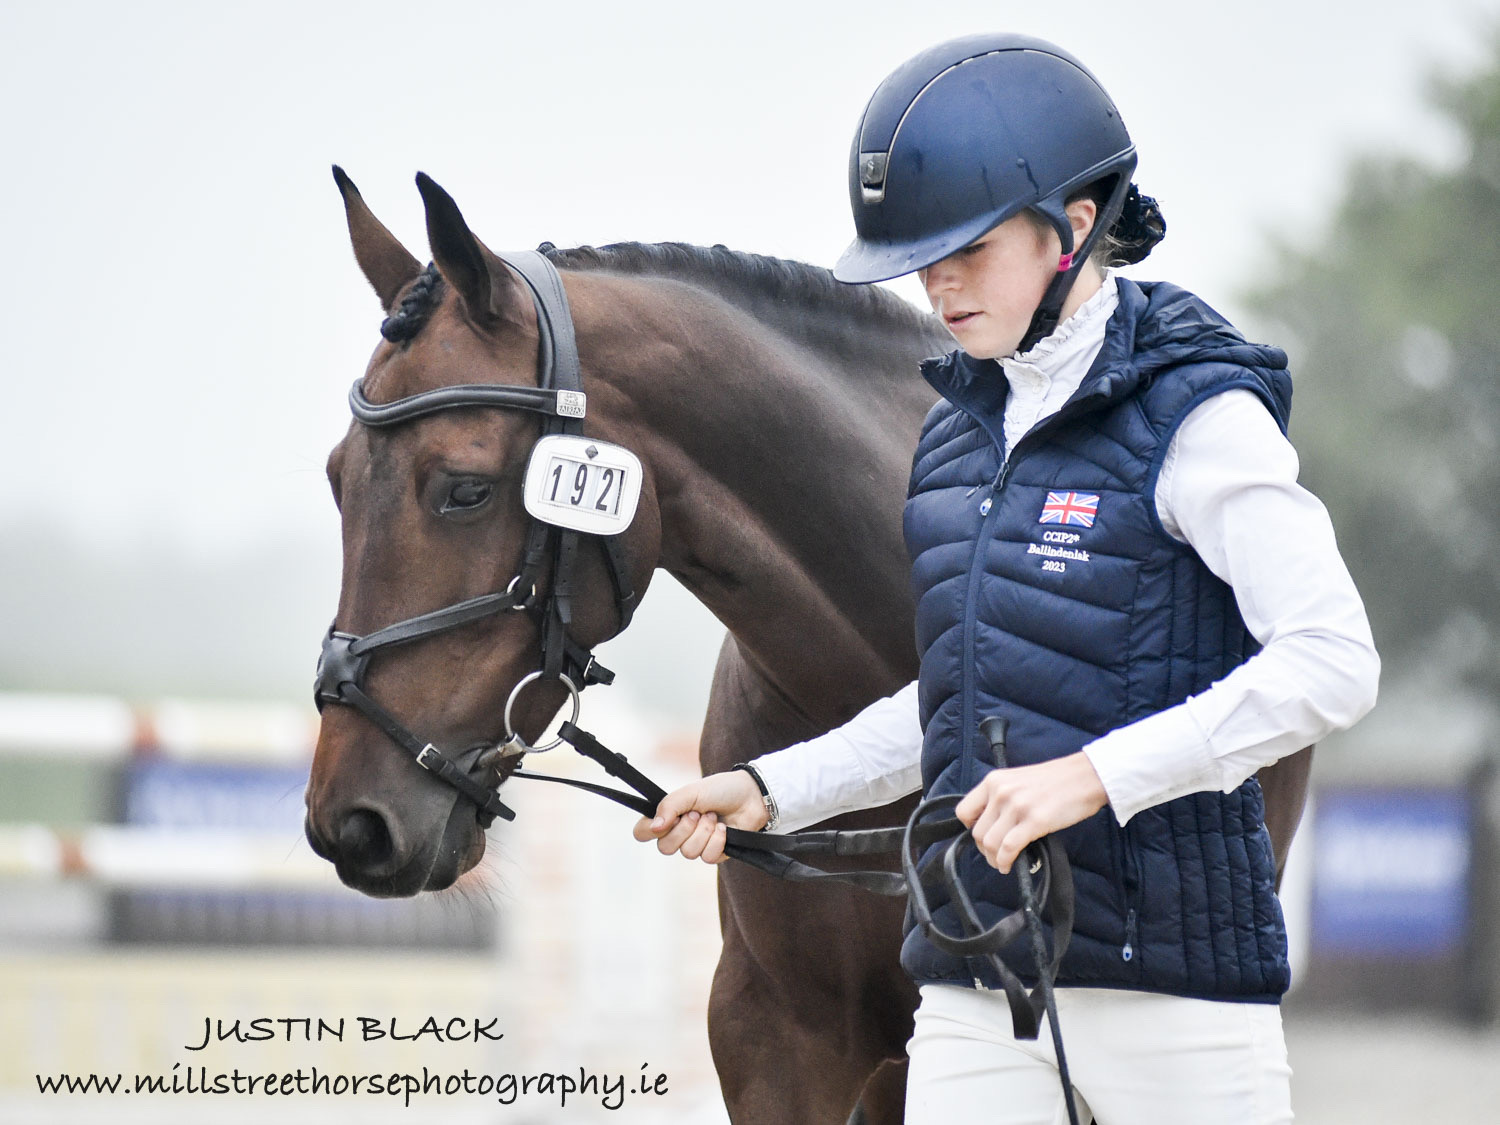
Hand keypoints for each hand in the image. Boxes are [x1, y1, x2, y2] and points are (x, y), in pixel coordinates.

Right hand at [631, 770, 766, 863]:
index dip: (647, 831)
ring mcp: (696, 844)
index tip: (664, 822)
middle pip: (665, 847)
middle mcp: (679, 833)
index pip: (642, 832)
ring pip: (688, 853)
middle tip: (697, 813)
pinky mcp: (714, 853)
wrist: (751, 796)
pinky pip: (707, 857)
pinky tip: (724, 828)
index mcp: (669, 816)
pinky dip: (717, 840)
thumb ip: (669, 806)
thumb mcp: (691, 792)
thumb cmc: (720, 790)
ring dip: (704, 831)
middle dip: (684, 829)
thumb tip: (654, 827)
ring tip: (714, 817)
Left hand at [955, 752, 1108, 873]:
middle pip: (977, 833)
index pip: (964, 812)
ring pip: (990, 844)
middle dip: (984, 850)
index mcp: (994, 781)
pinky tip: (1010, 865)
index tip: (983, 837)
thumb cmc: (1055, 781)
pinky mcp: (1034, 821)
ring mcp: (1016, 806)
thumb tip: (992, 827)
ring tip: (1003, 862)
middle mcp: (1001, 792)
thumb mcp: (1018, 781)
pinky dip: (1006, 861)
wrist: (1085, 777)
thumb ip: (1001, 798)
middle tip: (996, 855)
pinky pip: (1008, 848)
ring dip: (994, 859)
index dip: (971, 829)